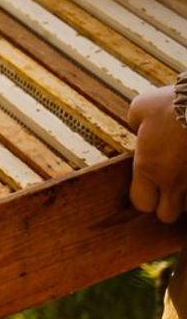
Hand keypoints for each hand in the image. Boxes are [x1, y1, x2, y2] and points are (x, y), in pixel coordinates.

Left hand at [128, 86, 186, 222]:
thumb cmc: (172, 103)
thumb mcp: (141, 108)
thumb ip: (137, 124)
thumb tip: (140, 128)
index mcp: (149, 167)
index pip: (141, 203)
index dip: (144, 197)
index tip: (148, 185)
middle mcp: (174, 181)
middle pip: (167, 215)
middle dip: (167, 205)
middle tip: (170, 186)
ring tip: (186, 174)